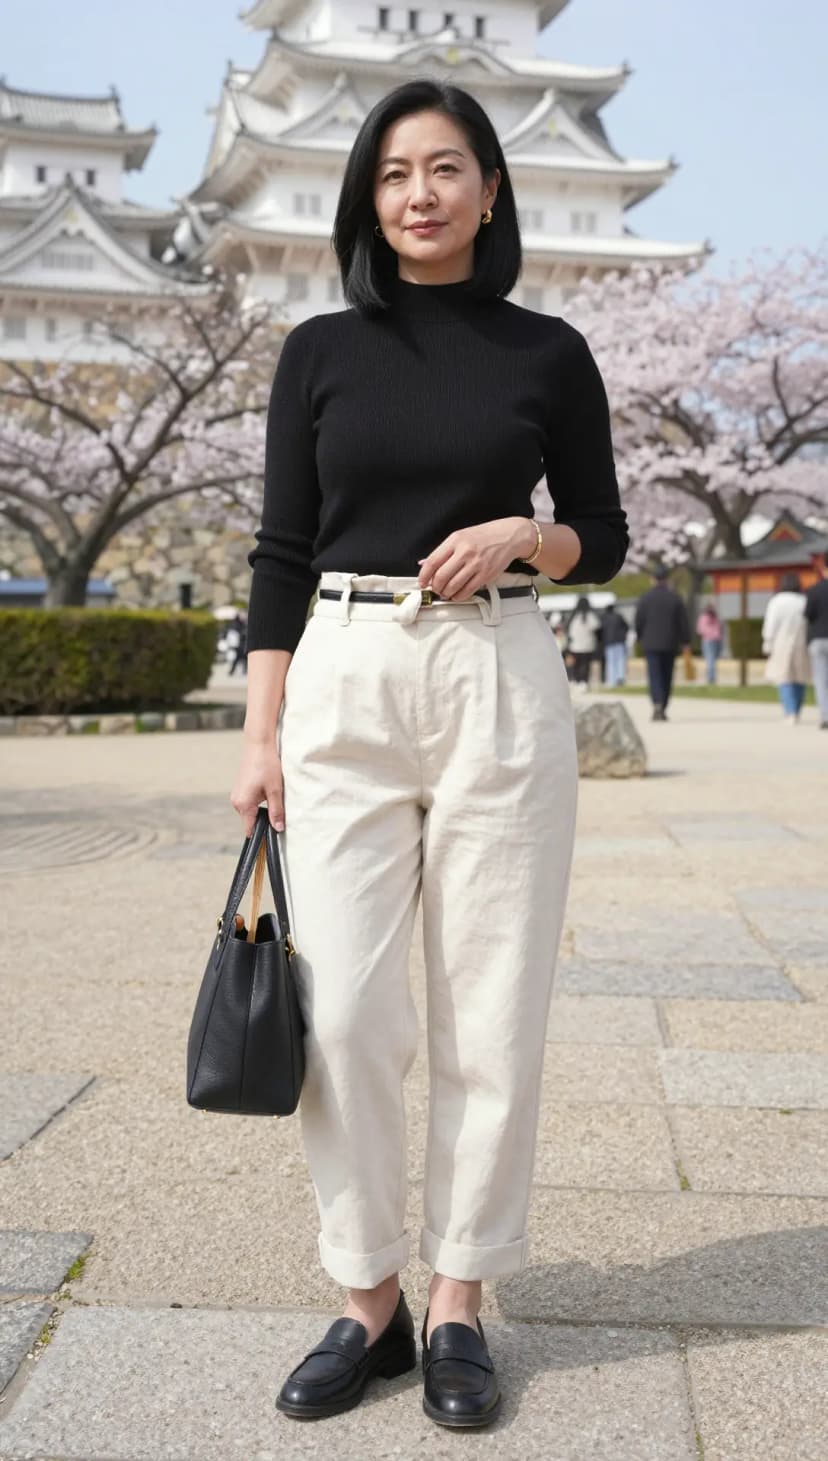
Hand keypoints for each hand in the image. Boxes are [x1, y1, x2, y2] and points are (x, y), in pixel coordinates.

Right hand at [230, 742, 284, 836]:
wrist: (259, 743)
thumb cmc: (266, 765)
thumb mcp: (275, 790)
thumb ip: (277, 812)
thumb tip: (279, 829)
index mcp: (243, 804)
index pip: (250, 829)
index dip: (262, 834)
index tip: (272, 835)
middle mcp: (236, 801)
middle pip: (251, 820)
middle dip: (264, 819)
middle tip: (278, 810)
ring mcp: (236, 794)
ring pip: (251, 810)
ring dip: (262, 808)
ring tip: (273, 795)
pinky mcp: (239, 788)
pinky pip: (249, 801)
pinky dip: (258, 800)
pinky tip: (267, 789)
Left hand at [417, 517, 535, 599]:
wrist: (509, 536)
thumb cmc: (484, 536)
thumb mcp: (460, 536)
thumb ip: (443, 551)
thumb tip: (424, 563)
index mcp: (455, 540)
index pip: (432, 561)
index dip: (424, 576)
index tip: (422, 582)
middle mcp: (465, 552)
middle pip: (441, 576)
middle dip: (435, 587)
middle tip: (436, 589)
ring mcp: (476, 564)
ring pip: (453, 586)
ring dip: (446, 593)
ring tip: (446, 592)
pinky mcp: (485, 574)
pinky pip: (467, 591)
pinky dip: (459, 596)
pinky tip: (457, 595)